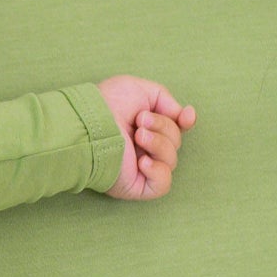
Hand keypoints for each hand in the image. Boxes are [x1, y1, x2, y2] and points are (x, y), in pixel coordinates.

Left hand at [96, 75, 194, 199]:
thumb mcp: (142, 90)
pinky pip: (162, 185)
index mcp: (145, 128)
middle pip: (175, 142)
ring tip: (137, 135)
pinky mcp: (135, 186)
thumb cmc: (108, 103)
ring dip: (158, 144)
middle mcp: (143, 149)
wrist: (90, 123)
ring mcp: (140, 169)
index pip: (176, 130)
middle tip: (140, 121)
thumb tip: (185, 117)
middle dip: (163, 128)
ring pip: (171, 160)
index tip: (186, 116)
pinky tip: (142, 161)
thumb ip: (167, 101)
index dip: (186, 123)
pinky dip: (159, 171)